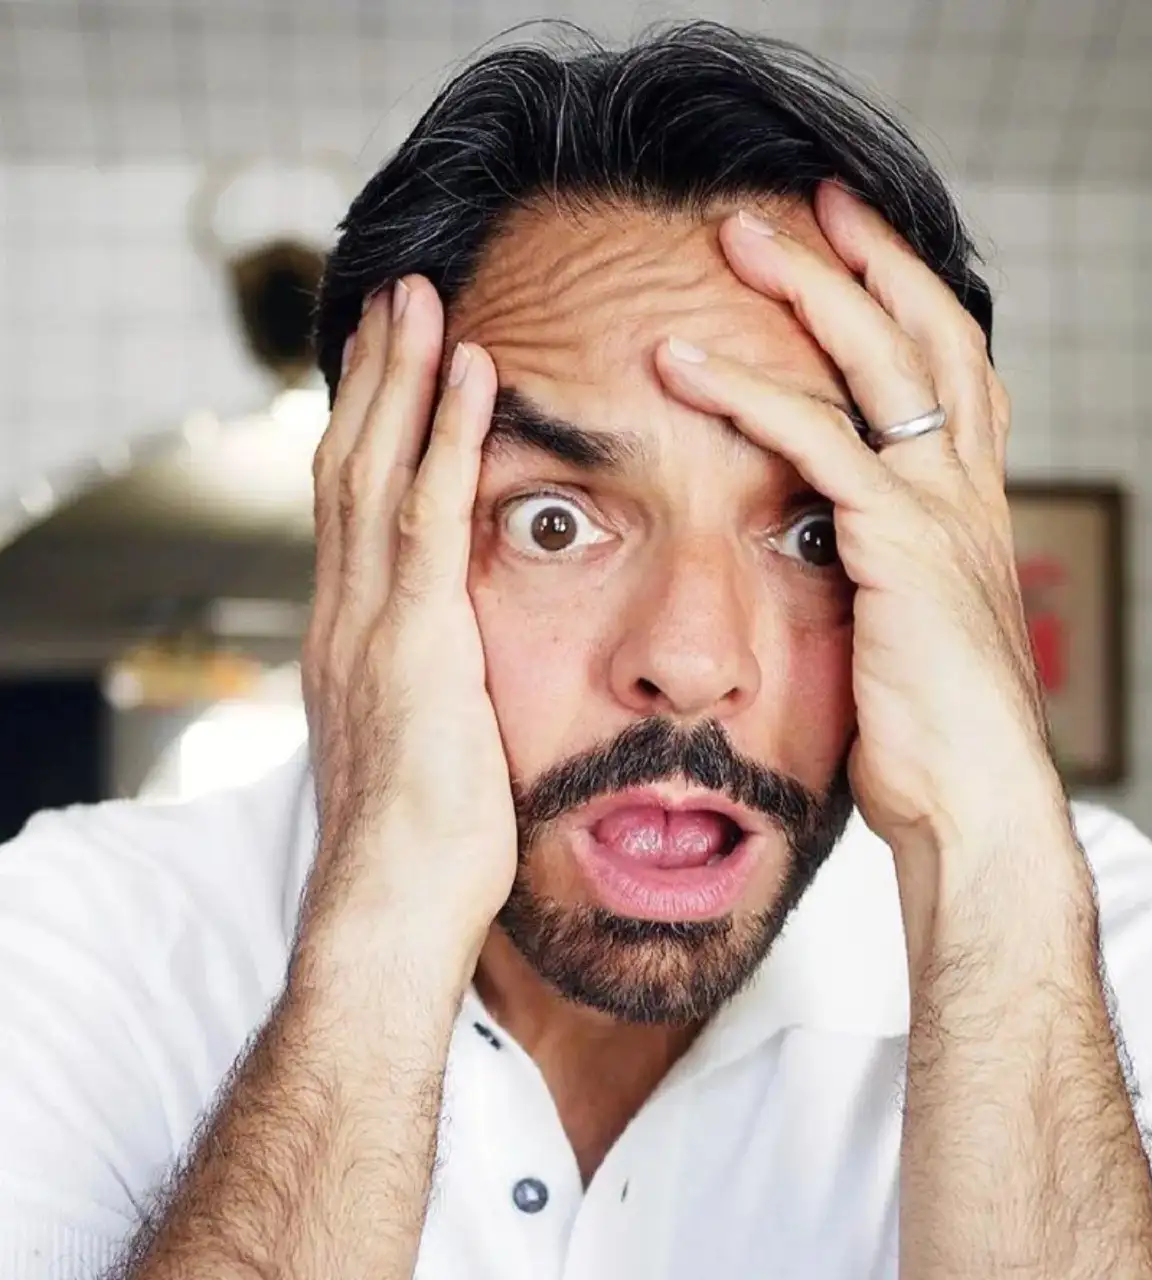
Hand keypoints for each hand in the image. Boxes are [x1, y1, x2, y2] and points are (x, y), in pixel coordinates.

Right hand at [299, 276, 514, 971]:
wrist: (397, 908)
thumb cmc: (427, 844)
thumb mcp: (426, 743)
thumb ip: (434, 685)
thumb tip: (466, 668)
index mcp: (351, 636)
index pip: (351, 506)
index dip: (369, 428)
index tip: (394, 367)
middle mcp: (346, 614)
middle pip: (350, 464)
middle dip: (374, 377)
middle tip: (397, 300)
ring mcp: (372, 624)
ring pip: (376, 471)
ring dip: (403, 378)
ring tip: (422, 301)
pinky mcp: (415, 642)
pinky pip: (430, 516)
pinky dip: (449, 439)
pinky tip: (474, 375)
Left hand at [655, 187, 1069, 910]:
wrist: (970, 803)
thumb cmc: (928, 733)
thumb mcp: (905, 629)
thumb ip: (874, 571)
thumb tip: (825, 554)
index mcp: (967, 507)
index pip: (950, 370)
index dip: (907, 298)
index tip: (852, 244)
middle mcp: (964, 491)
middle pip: (928, 335)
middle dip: (867, 259)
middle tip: (802, 199)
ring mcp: (939, 513)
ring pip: (882, 364)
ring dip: (808, 290)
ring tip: (734, 236)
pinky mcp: (899, 550)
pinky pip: (821, 447)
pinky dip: (753, 394)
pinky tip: (685, 362)